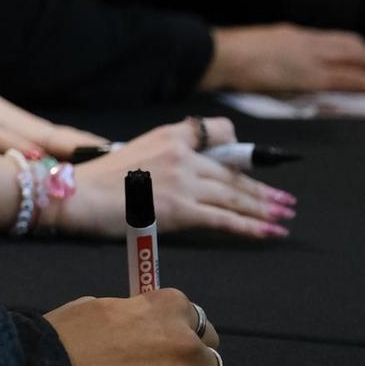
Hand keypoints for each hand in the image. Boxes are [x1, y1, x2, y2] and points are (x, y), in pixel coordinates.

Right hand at [45, 289, 222, 365]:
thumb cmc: (67, 338)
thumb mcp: (101, 308)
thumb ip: (134, 314)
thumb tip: (142, 324)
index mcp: (168, 307)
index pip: (197, 318)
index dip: (184, 330)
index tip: (174, 341)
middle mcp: (184, 342)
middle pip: (209, 355)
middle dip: (192, 362)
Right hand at [47, 119, 295, 240]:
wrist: (78, 195)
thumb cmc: (100, 179)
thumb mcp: (136, 152)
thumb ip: (165, 157)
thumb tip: (188, 173)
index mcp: (170, 135)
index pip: (219, 133)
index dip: (240, 152)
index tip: (252, 168)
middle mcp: (182, 154)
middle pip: (233, 173)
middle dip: (263, 190)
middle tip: (286, 201)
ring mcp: (183, 182)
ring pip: (235, 196)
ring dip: (264, 209)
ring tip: (284, 217)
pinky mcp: (180, 210)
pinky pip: (225, 219)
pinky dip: (251, 227)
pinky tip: (269, 232)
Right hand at [201, 23, 364, 93]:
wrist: (219, 56)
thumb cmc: (231, 56)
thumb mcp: (264, 49)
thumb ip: (284, 55)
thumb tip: (297, 68)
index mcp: (296, 35)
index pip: (338, 39)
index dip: (361, 52)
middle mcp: (307, 41)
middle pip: (353, 45)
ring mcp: (309, 56)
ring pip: (355, 60)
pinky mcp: (307, 75)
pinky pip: (346, 78)